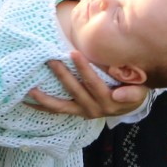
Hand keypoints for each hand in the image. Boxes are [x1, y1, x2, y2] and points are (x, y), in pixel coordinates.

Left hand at [25, 53, 147, 118]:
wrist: (130, 104)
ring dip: (45, 98)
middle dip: (62, 74)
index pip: (94, 83)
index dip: (84, 69)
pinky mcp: (76, 113)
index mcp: (109, 101)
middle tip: (50, 59)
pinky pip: (57, 111)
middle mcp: (95, 108)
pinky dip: (42, 106)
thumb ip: (132, 92)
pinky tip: (27, 101)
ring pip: (61, 106)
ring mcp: (83, 112)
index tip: (74, 53)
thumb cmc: (134, 90)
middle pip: (75, 90)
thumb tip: (118, 95)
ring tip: (30, 89)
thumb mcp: (139, 91)